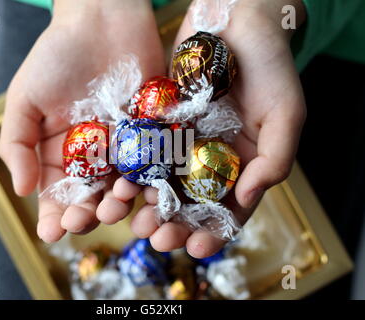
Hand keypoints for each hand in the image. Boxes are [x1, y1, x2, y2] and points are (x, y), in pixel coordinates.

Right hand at [0, 0, 165, 242]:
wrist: (102, 19)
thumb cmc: (57, 56)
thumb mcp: (24, 99)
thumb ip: (17, 144)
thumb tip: (21, 190)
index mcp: (63, 153)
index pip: (58, 194)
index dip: (54, 216)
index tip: (52, 233)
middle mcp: (95, 156)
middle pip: (93, 197)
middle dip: (87, 214)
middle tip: (83, 219)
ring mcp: (126, 147)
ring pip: (126, 187)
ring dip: (120, 202)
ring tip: (114, 204)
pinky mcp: (154, 134)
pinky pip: (156, 164)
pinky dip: (155, 181)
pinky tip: (151, 194)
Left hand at [112, 0, 306, 257]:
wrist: (237, 20)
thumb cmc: (270, 66)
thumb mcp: (286, 113)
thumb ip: (275, 160)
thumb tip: (248, 198)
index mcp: (245, 164)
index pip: (230, 208)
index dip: (214, 232)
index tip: (197, 248)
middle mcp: (213, 158)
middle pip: (192, 202)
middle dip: (175, 224)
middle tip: (157, 239)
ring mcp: (185, 143)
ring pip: (165, 183)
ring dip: (151, 206)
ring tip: (136, 223)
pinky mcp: (162, 124)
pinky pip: (147, 153)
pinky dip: (135, 172)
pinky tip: (123, 187)